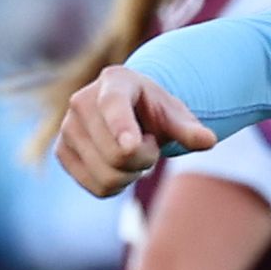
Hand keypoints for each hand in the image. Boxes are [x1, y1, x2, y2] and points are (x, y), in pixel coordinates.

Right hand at [56, 65, 215, 197]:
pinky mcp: (62, 152)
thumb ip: (190, 128)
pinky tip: (118, 165)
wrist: (129, 111)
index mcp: (114, 82)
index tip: (131, 146)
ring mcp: (67, 127)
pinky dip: (116, 185)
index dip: (122, 127)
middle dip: (145, 158)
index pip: (114, 106)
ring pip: (108, 175)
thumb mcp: (175, 114)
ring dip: (131, 173)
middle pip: (119, 154)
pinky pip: (96, 187)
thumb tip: (208, 141)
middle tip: (149, 143)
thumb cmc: (154, 109)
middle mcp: (82, 101)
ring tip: (133, 151)